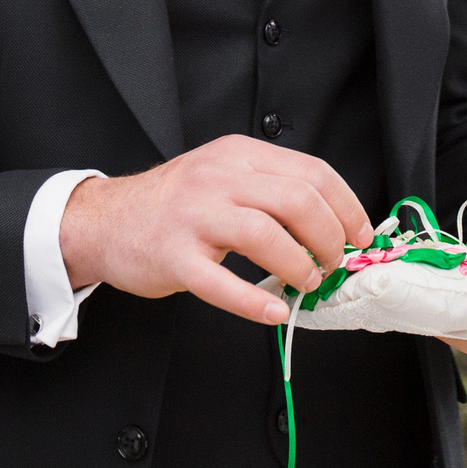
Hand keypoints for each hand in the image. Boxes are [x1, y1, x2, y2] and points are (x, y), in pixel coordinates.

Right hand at [59, 135, 370, 326]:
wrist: (106, 220)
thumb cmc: (174, 205)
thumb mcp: (223, 174)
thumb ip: (269, 188)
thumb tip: (331, 222)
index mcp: (238, 155)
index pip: (312, 172)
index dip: (346, 207)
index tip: (360, 234)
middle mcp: (218, 178)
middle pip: (297, 201)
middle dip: (329, 238)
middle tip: (334, 262)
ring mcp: (194, 216)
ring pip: (265, 236)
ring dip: (299, 266)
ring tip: (307, 282)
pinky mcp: (173, 256)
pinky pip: (221, 284)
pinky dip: (256, 303)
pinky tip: (274, 312)